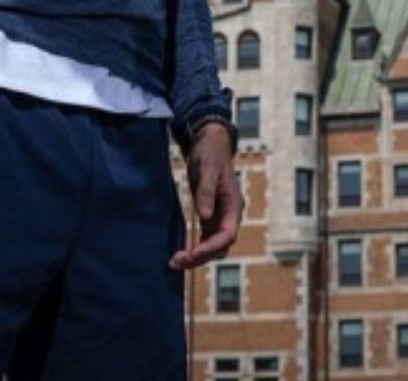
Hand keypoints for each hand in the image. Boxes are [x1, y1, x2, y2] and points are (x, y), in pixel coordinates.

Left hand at [170, 122, 242, 271]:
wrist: (210, 144)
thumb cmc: (210, 154)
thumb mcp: (207, 169)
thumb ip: (206, 192)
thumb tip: (204, 217)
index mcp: (233, 206)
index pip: (227, 235)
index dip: (210, 247)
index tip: (191, 254)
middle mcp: (229, 216)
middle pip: (220, 247)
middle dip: (200, 257)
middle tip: (175, 263)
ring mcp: (220, 218)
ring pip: (213, 247)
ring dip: (197, 257)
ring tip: (174, 263)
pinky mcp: (210, 217)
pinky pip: (206, 240)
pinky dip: (195, 249)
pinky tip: (181, 254)